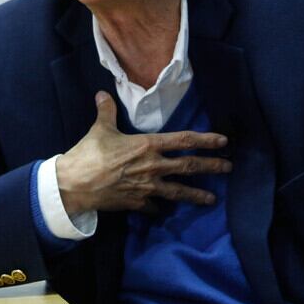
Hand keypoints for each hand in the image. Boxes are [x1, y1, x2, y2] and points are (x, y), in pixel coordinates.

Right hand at [56, 91, 231, 213]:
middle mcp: (153, 166)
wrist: (75, 184)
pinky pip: (154, 206)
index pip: (183, 140)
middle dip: (211, 166)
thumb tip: (103, 94)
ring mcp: (147, 187)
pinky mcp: (137, 202)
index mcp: (147, 145)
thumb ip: (107, 111)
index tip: (223, 141)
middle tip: (228, 168)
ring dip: (196, 195)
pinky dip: (160, 207)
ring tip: (212, 200)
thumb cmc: (88, 154)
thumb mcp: (100, 128)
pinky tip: (164, 210)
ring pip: (178, 191)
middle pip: (189, 166)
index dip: (205, 140)